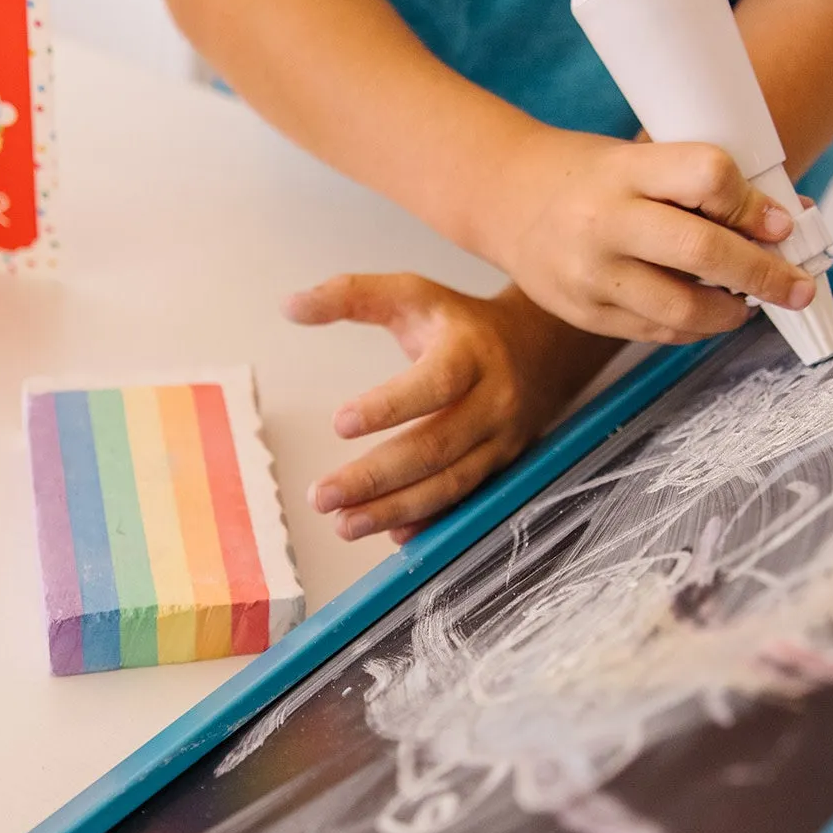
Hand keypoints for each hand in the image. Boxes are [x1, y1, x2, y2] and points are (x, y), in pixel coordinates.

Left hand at [285, 275, 622, 542]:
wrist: (543, 349)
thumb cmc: (460, 325)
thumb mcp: (412, 296)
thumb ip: (351, 296)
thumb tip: (289, 305)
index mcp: (469, 353)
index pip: (434, 383)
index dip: (389, 406)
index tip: (338, 422)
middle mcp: (492, 401)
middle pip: (435, 448)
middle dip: (375, 478)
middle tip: (322, 497)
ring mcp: (501, 441)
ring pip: (449, 485)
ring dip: (393, 510)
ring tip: (342, 525)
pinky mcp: (501, 469)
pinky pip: (465, 503)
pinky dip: (429, 523)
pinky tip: (391, 536)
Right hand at [471, 129, 818, 342]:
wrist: (508, 201)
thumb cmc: (589, 177)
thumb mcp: (641, 159)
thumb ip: (703, 187)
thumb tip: (784, 222)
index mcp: (624, 170)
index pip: (708, 177)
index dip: (753, 204)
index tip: (779, 221)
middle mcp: (603, 223)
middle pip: (703, 251)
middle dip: (763, 273)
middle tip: (796, 286)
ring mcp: (589, 275)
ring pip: (683, 309)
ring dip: (732, 311)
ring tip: (749, 302)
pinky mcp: (584, 313)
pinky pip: (657, 333)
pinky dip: (696, 327)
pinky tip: (709, 312)